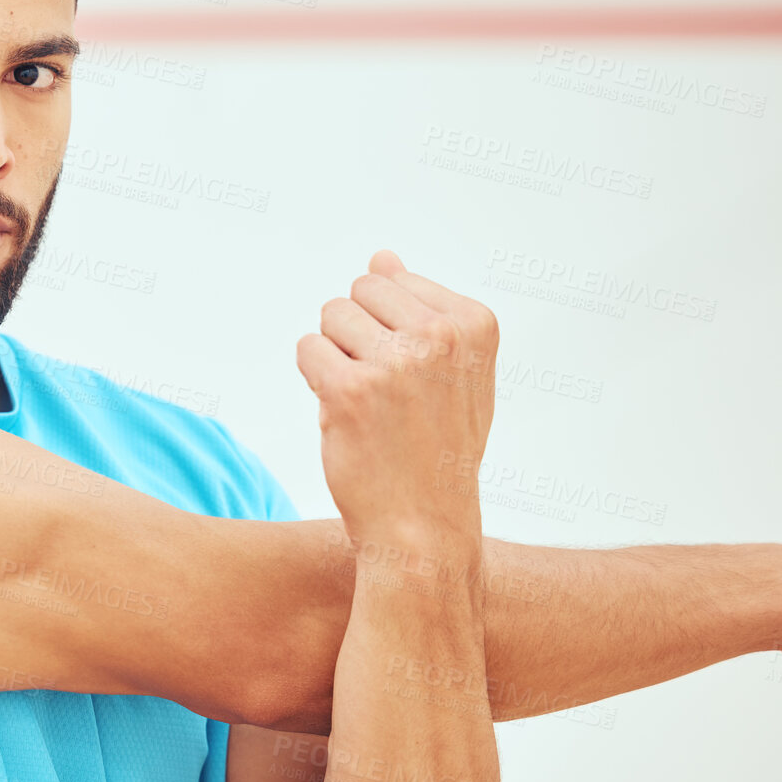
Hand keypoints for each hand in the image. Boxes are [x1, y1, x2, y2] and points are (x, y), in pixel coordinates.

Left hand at [296, 250, 499, 550]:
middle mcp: (441, 336)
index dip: (386, 327)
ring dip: (335, 356)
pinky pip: (307, 350)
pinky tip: (344, 414)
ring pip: (330, 316)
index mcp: (474, 323)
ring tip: (367, 403)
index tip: (413, 378)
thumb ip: (420, 308)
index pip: (392, 280)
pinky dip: (315, 379)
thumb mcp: (450, 371)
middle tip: (383, 390)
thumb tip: (381, 256)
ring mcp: (396, 362)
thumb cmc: (434, 449)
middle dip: (356, 334)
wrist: (423, 525)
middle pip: (359, 291)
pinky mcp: (351, 390)